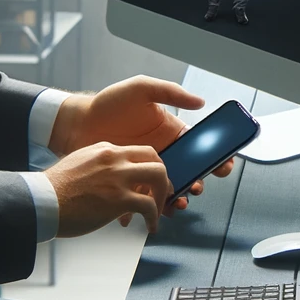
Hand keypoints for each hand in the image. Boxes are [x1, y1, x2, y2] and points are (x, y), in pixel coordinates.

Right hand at [45, 142, 172, 236]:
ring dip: (163, 196)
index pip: (141, 152)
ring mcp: (118, 178)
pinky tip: (150, 226)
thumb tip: (112, 177)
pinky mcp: (118, 199)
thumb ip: (99, 165)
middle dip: (164, 178)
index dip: (151, 167)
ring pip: (159, 177)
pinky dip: (154, 217)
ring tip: (158, 210)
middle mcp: (114, 159)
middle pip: (156, 160)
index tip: (152, 182)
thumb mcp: (79, 164)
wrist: (37, 202)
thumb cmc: (54, 191)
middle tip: (163, 194)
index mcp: (105, 150)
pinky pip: (149, 206)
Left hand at [49, 76, 234, 212]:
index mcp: (172, 132)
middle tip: (196, 186)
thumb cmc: (108, 104)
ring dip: (178, 199)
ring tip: (176, 203)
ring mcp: (147, 169)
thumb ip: (171, 92)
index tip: (223, 165)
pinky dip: (149, 208)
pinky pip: (144, 199)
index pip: (201, 147)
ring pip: (171, 189)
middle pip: (190, 172)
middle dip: (198, 182)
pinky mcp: (131, 182)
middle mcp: (164, 152)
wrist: (76, 123)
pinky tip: (148, 210)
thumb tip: (200, 102)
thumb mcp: (142, 89)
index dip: (217, 157)